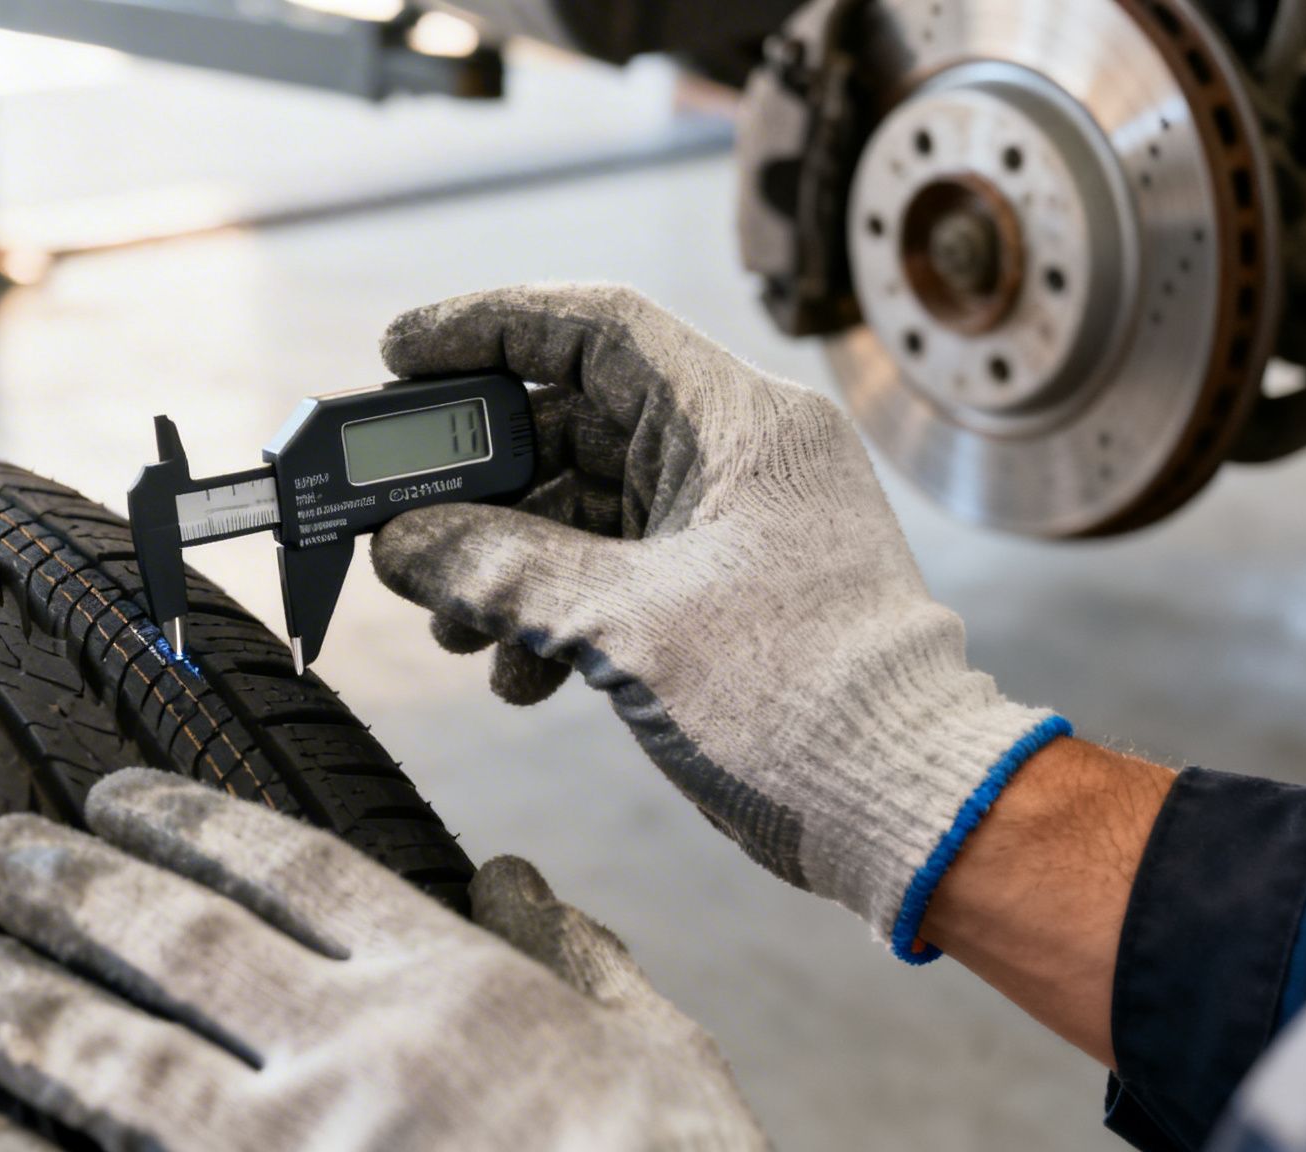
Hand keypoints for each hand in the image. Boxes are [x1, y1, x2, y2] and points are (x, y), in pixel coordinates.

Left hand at [0, 769, 768, 1151]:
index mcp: (457, 990)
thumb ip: (575, 958)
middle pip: (182, 947)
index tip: (113, 793)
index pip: (290, 870)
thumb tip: (511, 875)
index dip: (186, 820)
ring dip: (28, 1011)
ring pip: (129, 1068)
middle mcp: (365, 1060)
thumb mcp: (660, 1056)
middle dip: (72, 889)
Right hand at [369, 284, 1068, 957]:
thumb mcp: (627, 625)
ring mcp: (730, 524)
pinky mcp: (721, 591)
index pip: (595, 327)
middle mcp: (737, 455)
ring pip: (582, 508)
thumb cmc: (806, 698)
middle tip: (398, 515)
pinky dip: (552, 612)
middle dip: (478, 484)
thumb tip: (403, 543)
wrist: (907, 805)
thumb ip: (503, 571)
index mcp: (740, 421)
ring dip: (505, 563)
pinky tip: (517, 675)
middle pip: (571, 424)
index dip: (486, 326)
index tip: (399, 351)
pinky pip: (610, 570)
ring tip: (450, 627)